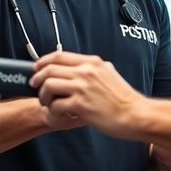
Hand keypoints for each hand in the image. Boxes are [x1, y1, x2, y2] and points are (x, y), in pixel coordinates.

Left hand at [30, 52, 144, 138]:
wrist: (135, 114)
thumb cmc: (123, 99)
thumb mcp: (109, 74)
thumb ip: (93, 69)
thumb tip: (78, 67)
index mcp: (92, 63)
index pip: (59, 55)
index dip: (43, 61)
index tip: (37, 68)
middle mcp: (86, 72)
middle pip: (49, 69)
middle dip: (38, 79)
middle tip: (36, 87)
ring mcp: (83, 88)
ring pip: (48, 85)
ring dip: (43, 96)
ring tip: (48, 103)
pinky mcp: (80, 105)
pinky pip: (56, 105)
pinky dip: (53, 111)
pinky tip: (59, 114)